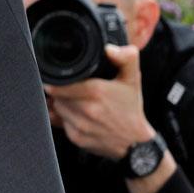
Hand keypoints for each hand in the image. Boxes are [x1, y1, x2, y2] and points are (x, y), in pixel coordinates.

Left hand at [44, 44, 153, 160]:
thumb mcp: (133, 79)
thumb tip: (110, 49)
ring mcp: (81, 125)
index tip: (58, 76)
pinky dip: (65, 117)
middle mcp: (87, 110)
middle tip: (71, 88)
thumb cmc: (131, 109)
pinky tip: (77, 114)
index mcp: (97, 92)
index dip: (57, 79)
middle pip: (57, 95)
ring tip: (75, 100)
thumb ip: (126, 58)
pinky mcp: (77, 138)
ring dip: (61, 103)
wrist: (136, 143)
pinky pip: (61, 122)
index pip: (62, 83)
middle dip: (60, 90)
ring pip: (57, 108)